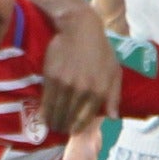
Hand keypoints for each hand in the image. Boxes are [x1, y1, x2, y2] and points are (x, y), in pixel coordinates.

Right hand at [41, 3, 120, 134]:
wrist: (79, 28)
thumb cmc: (100, 49)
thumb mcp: (114, 71)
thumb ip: (114, 96)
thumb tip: (113, 117)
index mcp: (99, 91)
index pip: (85, 119)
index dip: (77, 128)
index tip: (72, 131)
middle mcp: (83, 91)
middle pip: (69, 118)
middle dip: (64, 127)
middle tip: (60, 129)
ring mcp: (66, 85)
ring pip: (56, 112)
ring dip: (53, 121)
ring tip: (51, 124)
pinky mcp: (52, 77)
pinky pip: (47, 100)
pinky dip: (44, 111)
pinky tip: (43, 115)